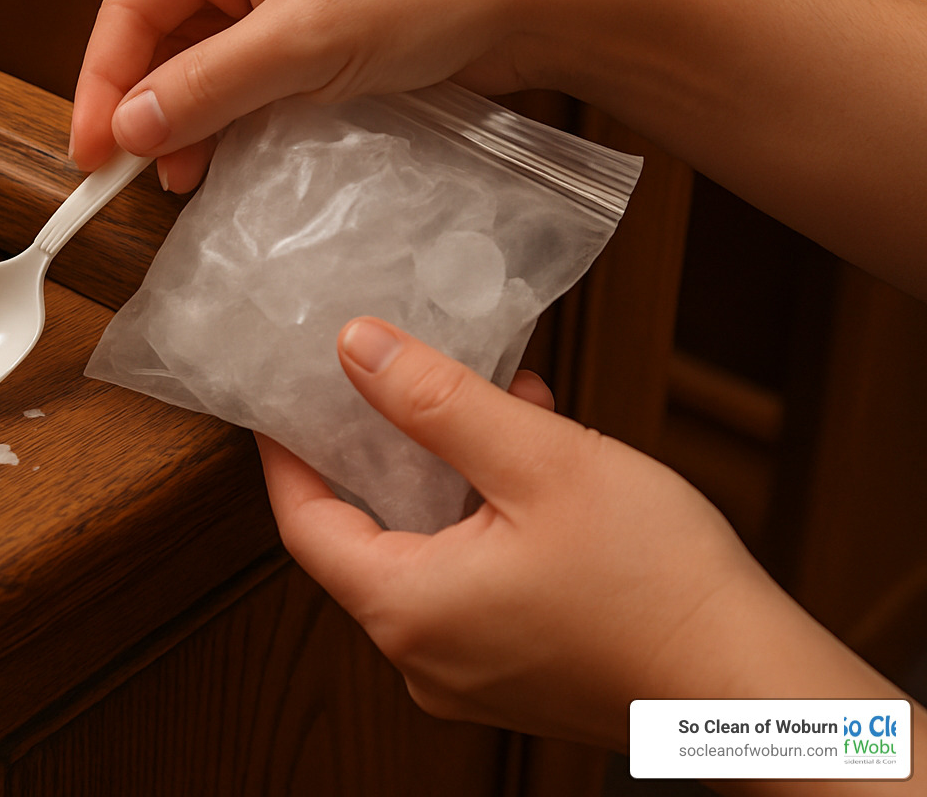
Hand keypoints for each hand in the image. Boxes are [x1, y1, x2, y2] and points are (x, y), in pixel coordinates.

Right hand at [69, 0, 570, 191]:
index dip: (104, 83)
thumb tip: (129, 128)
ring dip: (192, 120)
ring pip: (207, 62)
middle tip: (133, 179)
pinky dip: (236, 118)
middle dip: (149, 107)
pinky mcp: (319, 26)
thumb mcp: (306, 42)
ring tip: (186, 180)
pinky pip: (253, 75)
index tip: (92, 154)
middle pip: (164, 36)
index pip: (132, 4)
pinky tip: (230, 159)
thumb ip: (210, 87)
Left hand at [259, 317, 900, 751]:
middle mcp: (420, 657)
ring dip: (448, 478)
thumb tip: (358, 349)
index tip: (284, 397)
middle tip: (402, 384)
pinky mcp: (512, 675)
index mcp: (406, 608)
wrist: (755, 690)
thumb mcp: (539, 460)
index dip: (287, 453)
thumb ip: (438, 400)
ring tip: (496, 409)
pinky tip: (532, 468)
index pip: (302, 522)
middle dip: (386, 451)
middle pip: (363, 538)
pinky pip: (468, 586)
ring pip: (424, 554)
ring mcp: (466, 676)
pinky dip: (482, 524)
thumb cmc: (658, 585)